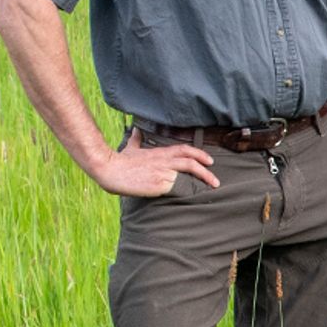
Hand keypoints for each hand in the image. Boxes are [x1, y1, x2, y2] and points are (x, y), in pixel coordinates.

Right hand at [90, 138, 220, 198]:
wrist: (110, 169)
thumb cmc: (120, 161)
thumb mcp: (130, 148)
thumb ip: (136, 140)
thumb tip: (136, 131)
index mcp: (160, 153)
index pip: (184, 150)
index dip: (199, 154)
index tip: (209, 160)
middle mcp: (164, 161)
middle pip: (190, 162)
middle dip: (206, 170)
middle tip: (216, 179)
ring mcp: (162, 173)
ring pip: (187, 174)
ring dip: (202, 180)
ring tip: (212, 187)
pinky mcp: (159, 185)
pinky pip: (178, 188)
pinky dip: (188, 191)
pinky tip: (195, 196)